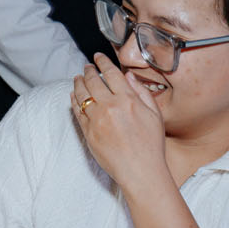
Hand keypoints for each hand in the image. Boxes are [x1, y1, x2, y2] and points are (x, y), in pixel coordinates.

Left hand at [72, 52, 166, 188]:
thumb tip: (128, 77)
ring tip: (77, 78)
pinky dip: (73, 100)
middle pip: (93, 81)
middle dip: (88, 71)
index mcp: (128, 100)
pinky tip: (73, 96)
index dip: (103, 62)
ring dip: (78, 83)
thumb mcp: (155, 115)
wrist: (140, 170)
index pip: (112, 74)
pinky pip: (77, 111)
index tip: (98, 57)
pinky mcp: (87, 132)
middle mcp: (110, 107)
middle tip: (86, 67)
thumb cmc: (151, 145)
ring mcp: (96, 119)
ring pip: (81, 94)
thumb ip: (141, 93)